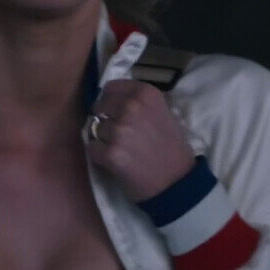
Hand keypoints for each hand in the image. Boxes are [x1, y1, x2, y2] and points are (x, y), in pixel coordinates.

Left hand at [86, 79, 195, 202]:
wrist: (177, 182)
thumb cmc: (171, 147)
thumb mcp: (163, 112)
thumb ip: (139, 102)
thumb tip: (114, 98)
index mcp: (145, 94)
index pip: (111, 87)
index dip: (109, 100)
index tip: (115, 111)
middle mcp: (131, 107)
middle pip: (99, 106)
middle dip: (104, 119)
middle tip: (118, 134)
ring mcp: (119, 129)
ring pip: (94, 128)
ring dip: (102, 139)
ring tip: (120, 149)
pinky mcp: (110, 152)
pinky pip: (92, 148)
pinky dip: (99, 156)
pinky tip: (114, 161)